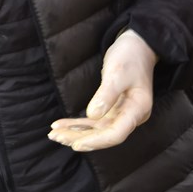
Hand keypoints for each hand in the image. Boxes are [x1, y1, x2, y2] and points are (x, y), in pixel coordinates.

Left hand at [48, 29, 157, 151]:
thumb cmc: (129, 57)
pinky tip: (61, 125)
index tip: (75, 145)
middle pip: (104, 134)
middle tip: (55, 137)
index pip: (116, 133)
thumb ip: (106, 95)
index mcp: (137, 109)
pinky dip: (78, 124)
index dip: (96, 141)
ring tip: (54, 134)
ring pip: (97, 129)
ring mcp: (121, 113)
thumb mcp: (117, 73)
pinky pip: (94, 121)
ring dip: (76, 132)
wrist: (137, 46)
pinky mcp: (112, 109)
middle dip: (80, 138)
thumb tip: (92, 116)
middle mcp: (131, 116)